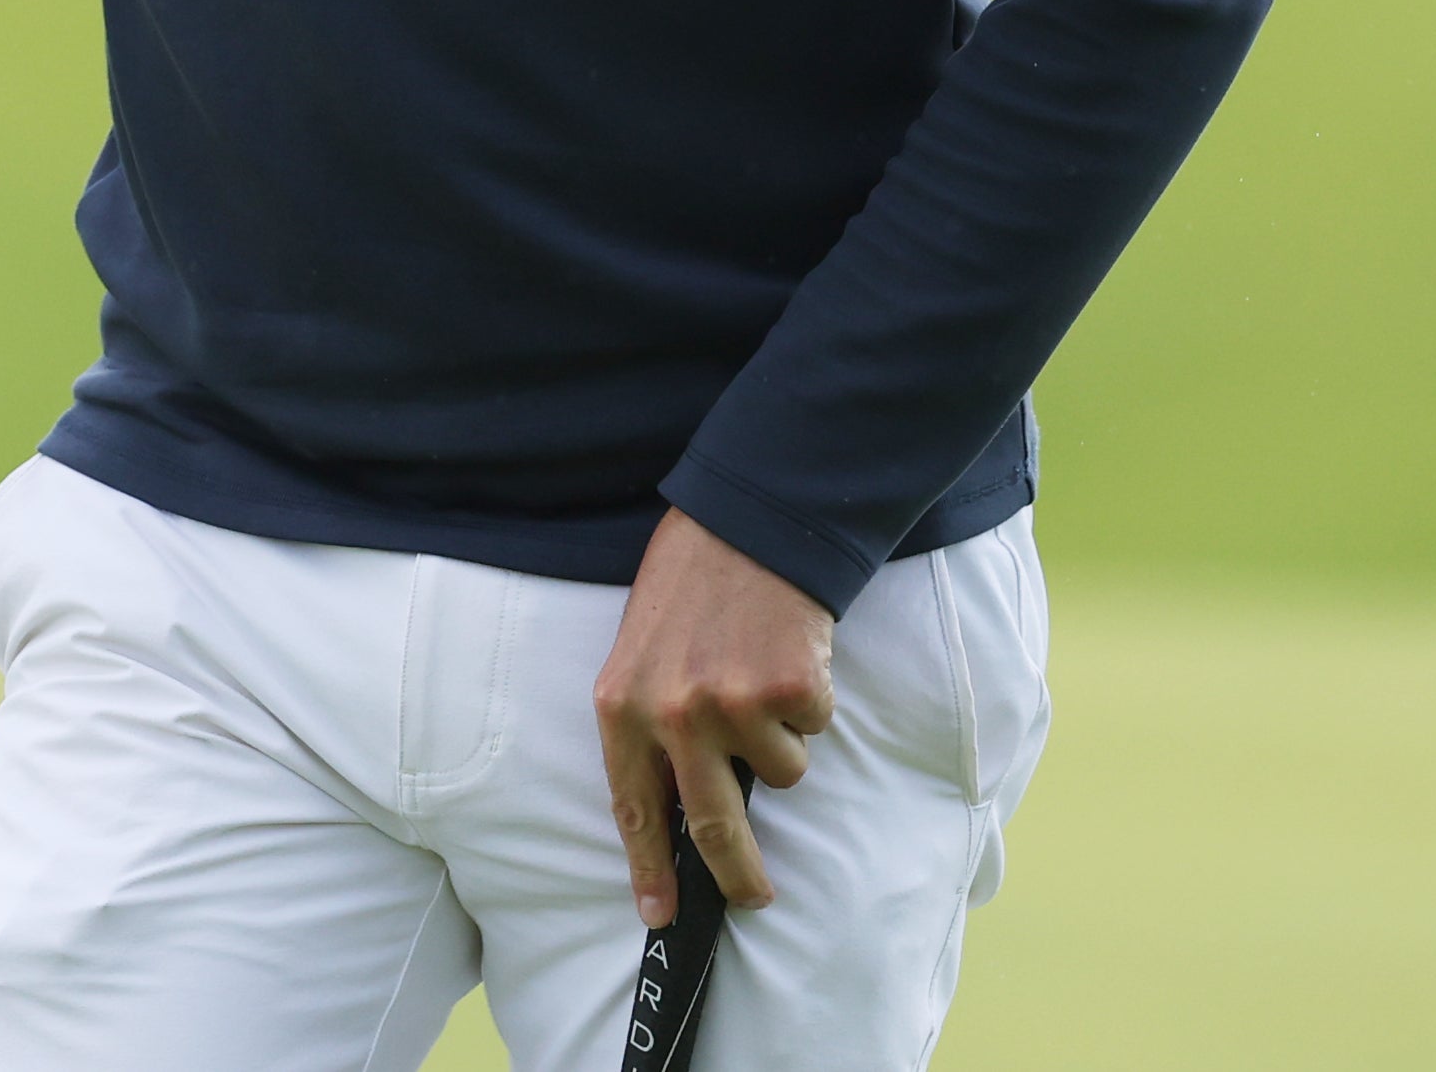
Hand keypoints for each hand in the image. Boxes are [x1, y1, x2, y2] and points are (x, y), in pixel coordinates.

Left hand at [591, 507, 835, 923]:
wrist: (749, 517)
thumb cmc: (691, 582)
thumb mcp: (639, 650)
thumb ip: (651, 721)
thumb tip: (679, 803)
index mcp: (621, 704)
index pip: (631, 808)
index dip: (647, 869)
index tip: (659, 917)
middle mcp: (672, 714)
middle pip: (710, 825)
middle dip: (736, 872)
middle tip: (754, 897)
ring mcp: (730, 706)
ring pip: (780, 772)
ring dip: (783, 737)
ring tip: (765, 673)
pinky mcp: (787, 692)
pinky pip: (814, 730)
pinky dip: (812, 701)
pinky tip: (792, 652)